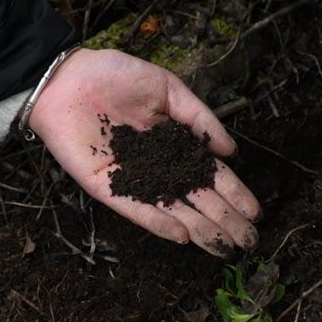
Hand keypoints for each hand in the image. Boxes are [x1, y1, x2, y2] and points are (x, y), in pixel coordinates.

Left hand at [29, 48, 260, 257]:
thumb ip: (198, 118)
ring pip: (171, 210)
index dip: (232, 192)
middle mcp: (156, 166)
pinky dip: (158, 222)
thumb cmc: (115, 75)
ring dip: (199, 229)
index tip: (254, 211)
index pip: (208, 174)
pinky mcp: (106, 186)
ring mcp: (132, 179)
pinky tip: (183, 234)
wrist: (68, 77)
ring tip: (225, 246)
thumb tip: (230, 151)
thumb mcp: (167, 88)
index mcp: (173, 143)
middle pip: (195, 198)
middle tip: (248, 241)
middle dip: (223, 220)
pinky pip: (135, 209)